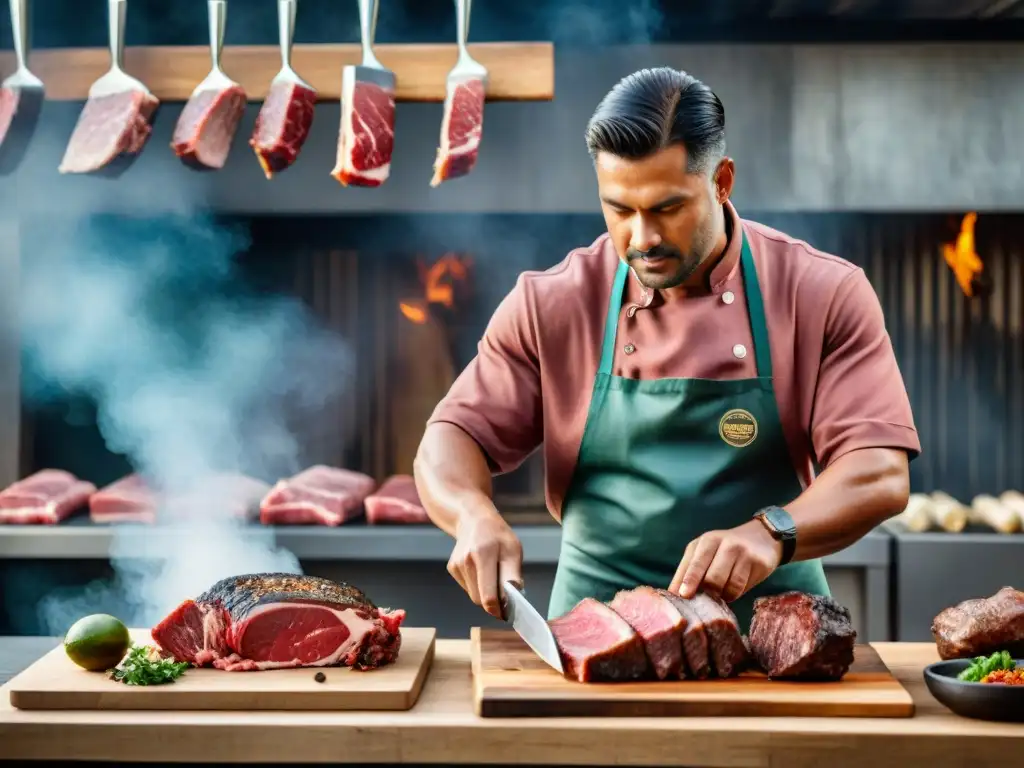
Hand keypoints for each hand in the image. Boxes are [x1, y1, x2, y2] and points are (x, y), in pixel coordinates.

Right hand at [447, 509, 523, 617]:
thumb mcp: (513, 550)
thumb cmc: (498, 535)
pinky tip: (482, 571)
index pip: (488, 595)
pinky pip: (468, 588)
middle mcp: (466, 561)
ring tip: (493, 574)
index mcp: (484, 554)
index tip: (507, 613)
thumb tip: (514, 600)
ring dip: (485, 593)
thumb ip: (513, 575)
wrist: (474, 520)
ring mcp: (456, 565)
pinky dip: (478, 586)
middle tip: (505, 593)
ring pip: (473, 596)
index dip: (498, 610)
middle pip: (479, 599)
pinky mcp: (452, 568)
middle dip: (493, 601)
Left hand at [668, 520, 782, 601]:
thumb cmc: (725, 551)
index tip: (683, 596)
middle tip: (703, 604)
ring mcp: (741, 552)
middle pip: (710, 578)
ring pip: (727, 585)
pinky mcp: (757, 562)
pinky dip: (734, 594)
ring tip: (719, 595)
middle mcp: (722, 543)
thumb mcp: (705, 553)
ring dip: (721, 596)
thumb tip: (673, 595)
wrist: (762, 537)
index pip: (693, 564)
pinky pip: (741, 587)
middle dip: (706, 594)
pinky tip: (732, 591)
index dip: (688, 581)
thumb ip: (690, 571)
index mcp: (705, 541)